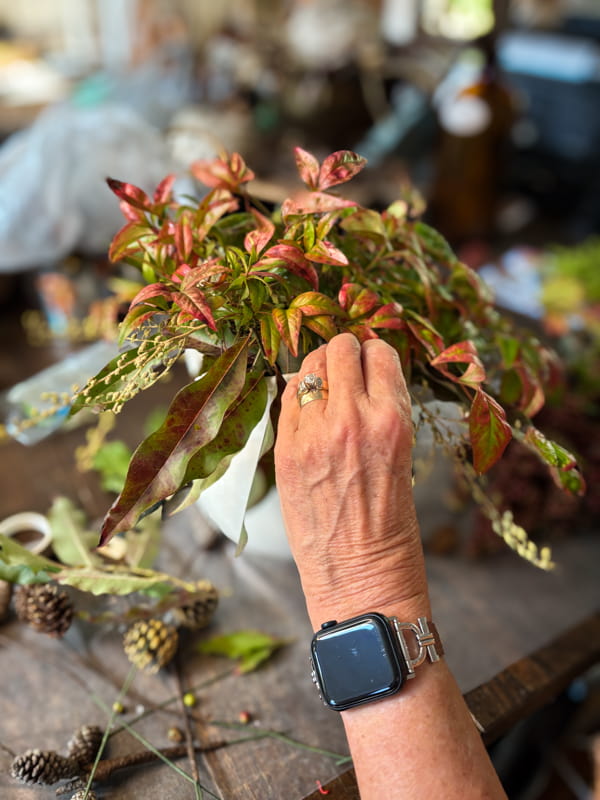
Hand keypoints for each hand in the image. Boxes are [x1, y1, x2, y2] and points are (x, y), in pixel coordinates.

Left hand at [275, 333, 429, 627]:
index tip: (372, 359)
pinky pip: (286, 398)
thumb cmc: (391, 528)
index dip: (376, 354)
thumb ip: (383, 413)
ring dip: (319, 367)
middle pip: (340, 349)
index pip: (380, 354)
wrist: (360, 580)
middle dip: (346, 351)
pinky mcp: (285, 452)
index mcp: (393, 420)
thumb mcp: (403, 457)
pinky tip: (307, 405)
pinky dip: (298, 394)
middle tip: (347, 364)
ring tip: (325, 382)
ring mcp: (313, 434)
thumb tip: (365, 376)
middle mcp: (352, 419)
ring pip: (309, 366)